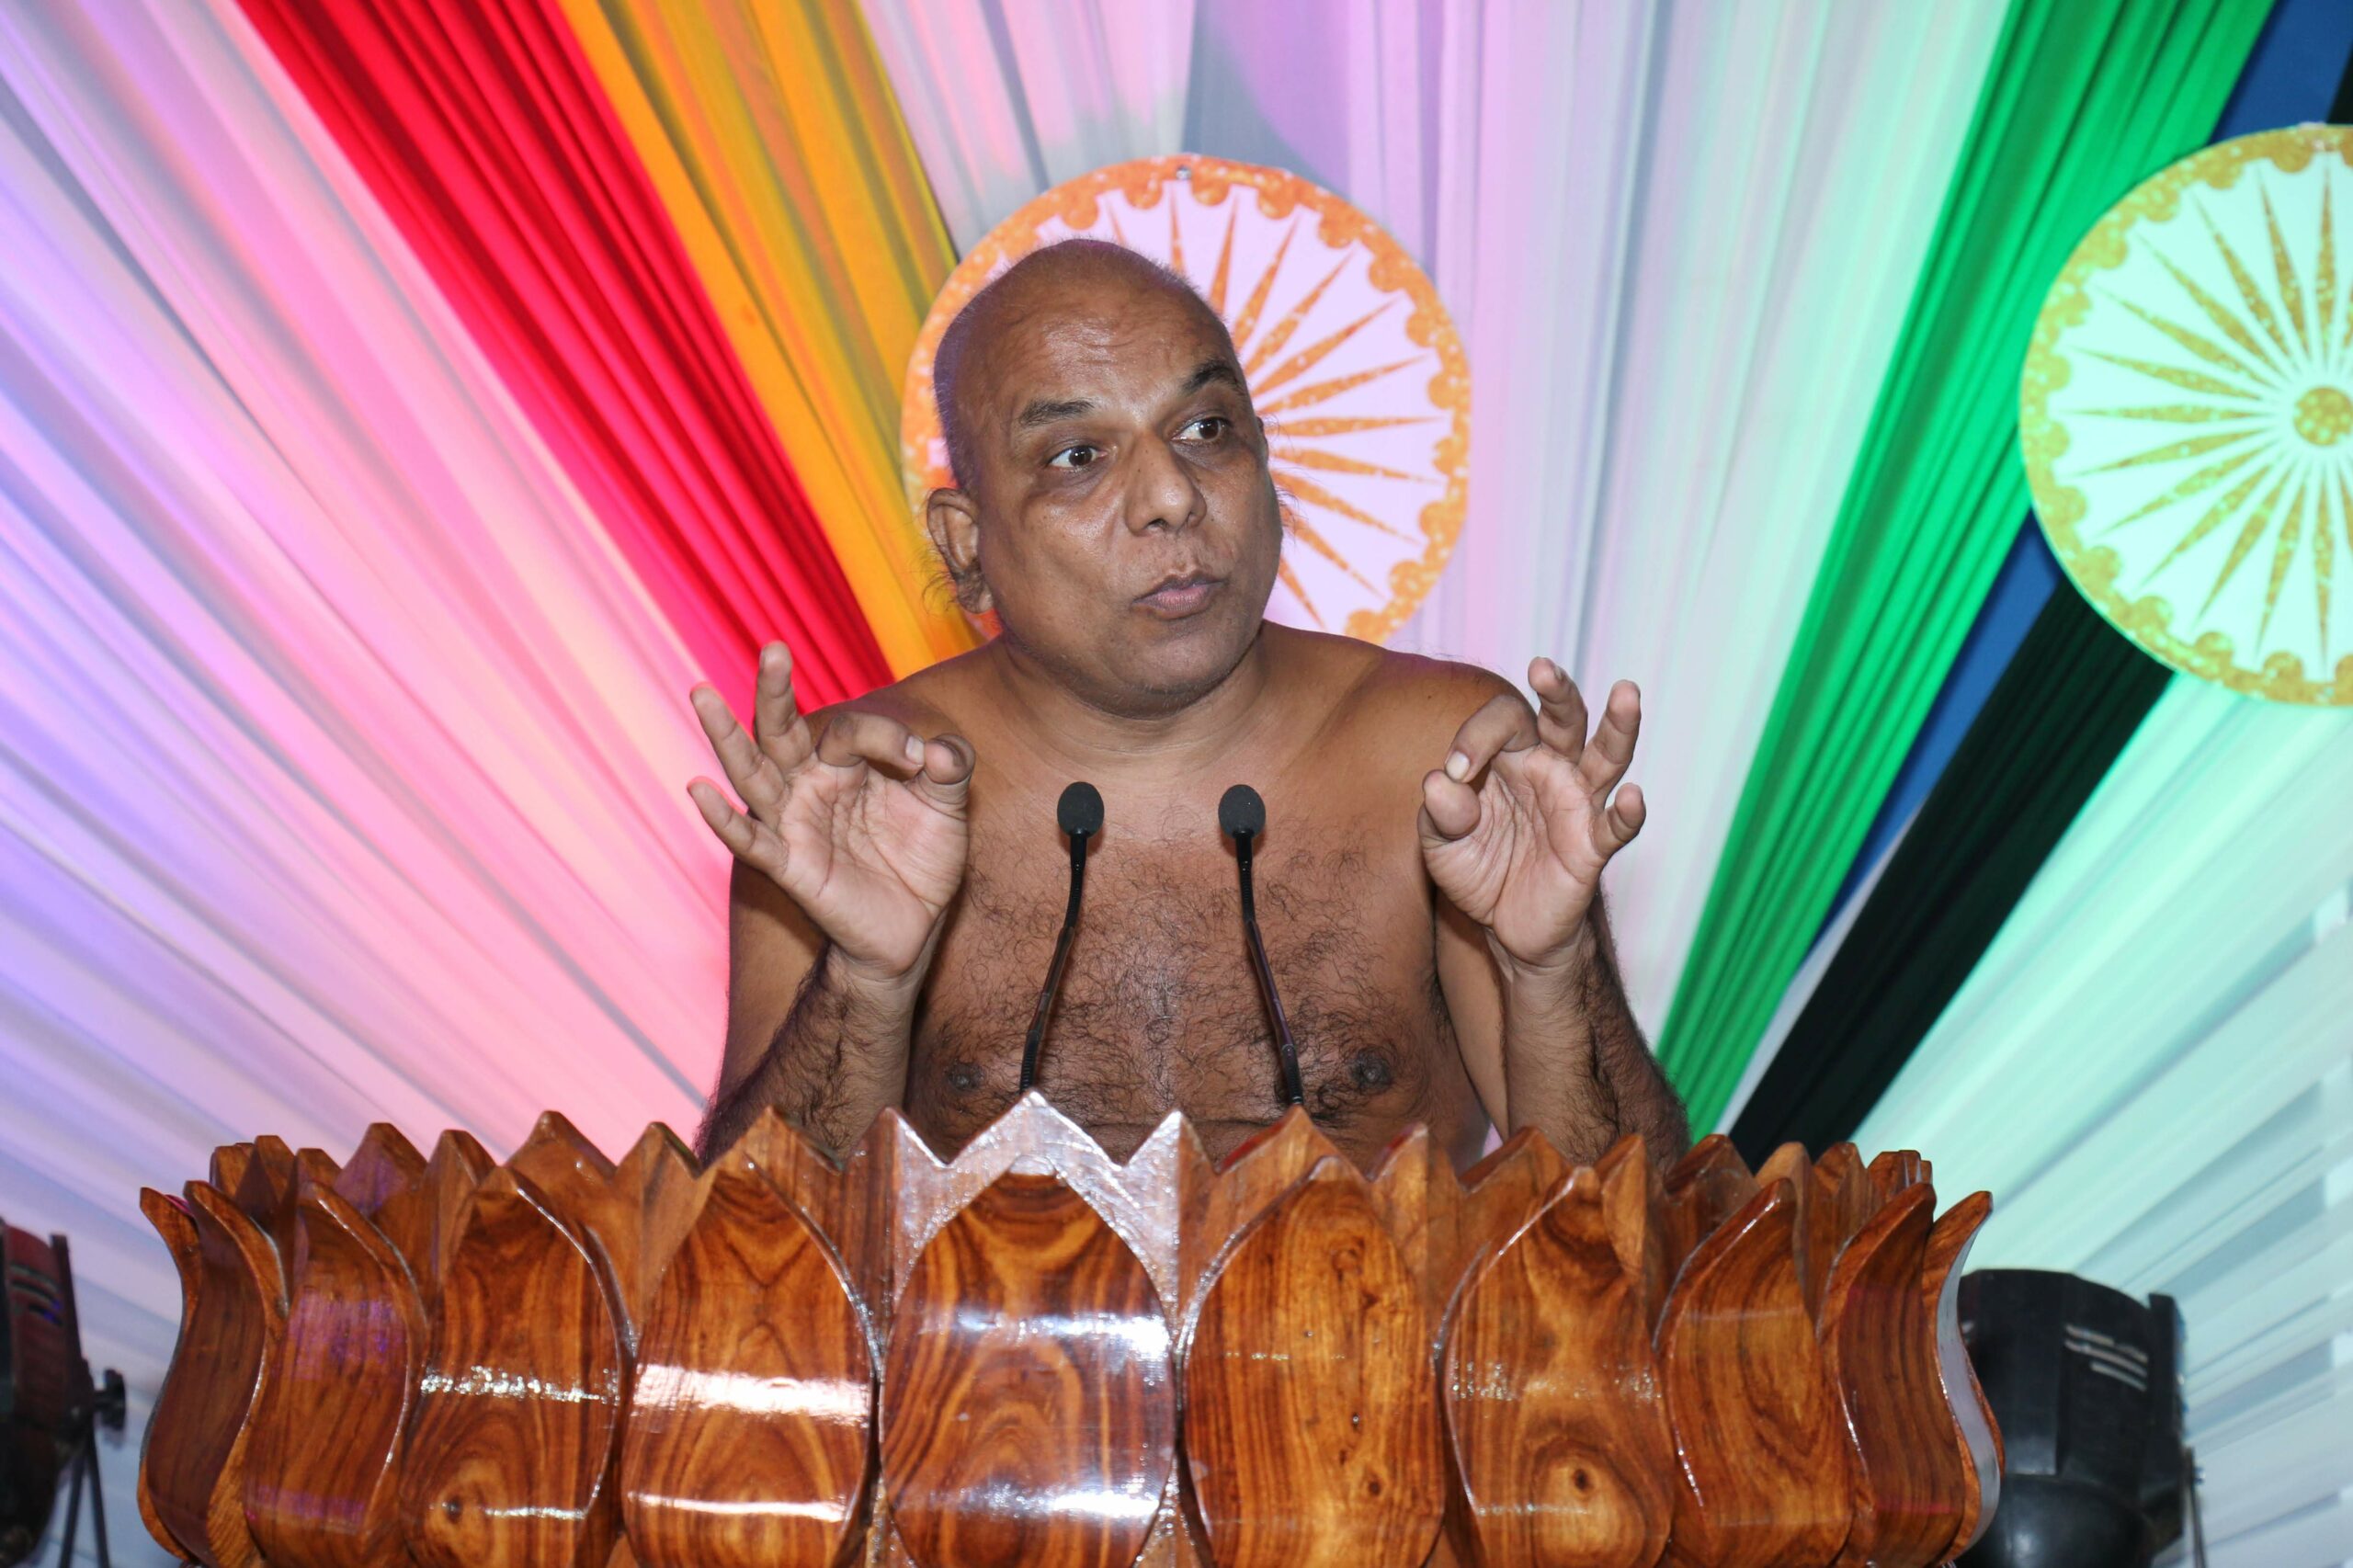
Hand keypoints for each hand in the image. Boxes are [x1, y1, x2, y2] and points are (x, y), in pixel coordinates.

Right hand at [687, 643, 973, 981]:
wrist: (914, 928)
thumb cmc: (922, 859)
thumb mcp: (947, 807)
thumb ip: (950, 768)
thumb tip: (938, 749)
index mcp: (844, 763)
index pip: (849, 730)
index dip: (885, 738)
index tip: (922, 761)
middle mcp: (810, 784)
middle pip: (780, 729)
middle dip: (775, 690)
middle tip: (773, 649)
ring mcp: (794, 823)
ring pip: (751, 773)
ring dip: (726, 736)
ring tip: (702, 696)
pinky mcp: (790, 865)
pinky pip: (750, 840)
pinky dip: (722, 818)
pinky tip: (698, 790)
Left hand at [1419, 659, 1644, 973]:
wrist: (1507, 927)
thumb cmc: (1478, 868)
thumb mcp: (1442, 845)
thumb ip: (1438, 814)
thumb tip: (1439, 782)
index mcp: (1512, 757)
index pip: (1503, 722)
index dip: (1476, 737)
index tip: (1456, 772)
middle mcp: (1552, 769)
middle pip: (1564, 718)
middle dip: (1557, 691)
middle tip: (1543, 668)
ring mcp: (1578, 805)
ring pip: (1607, 756)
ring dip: (1618, 726)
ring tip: (1626, 692)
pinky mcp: (1592, 846)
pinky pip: (1617, 826)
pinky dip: (1628, 813)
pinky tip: (1633, 797)